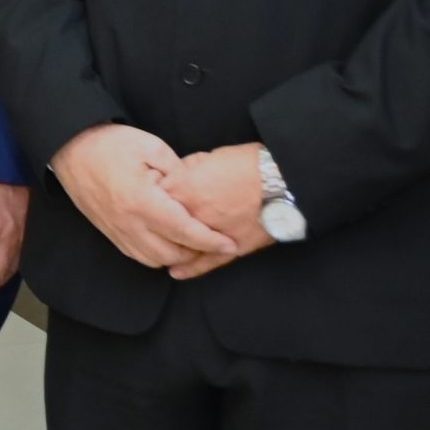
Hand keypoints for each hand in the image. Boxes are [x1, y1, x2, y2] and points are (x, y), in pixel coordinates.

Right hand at [48, 124, 238, 270]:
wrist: (70, 147)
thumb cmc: (110, 144)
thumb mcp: (152, 147)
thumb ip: (178, 172)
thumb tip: (192, 192)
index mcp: (142, 201)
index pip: (185, 231)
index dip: (211, 241)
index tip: (230, 245)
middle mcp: (128, 222)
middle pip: (171, 254)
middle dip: (196, 253)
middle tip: (214, 241)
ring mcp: (116, 230)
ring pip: (153, 260)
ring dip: (176, 257)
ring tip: (191, 243)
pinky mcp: (108, 231)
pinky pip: (136, 255)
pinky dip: (156, 255)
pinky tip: (166, 242)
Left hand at [157, 144, 275, 280]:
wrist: (283, 181)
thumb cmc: (248, 164)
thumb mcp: (209, 156)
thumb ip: (187, 169)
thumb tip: (177, 177)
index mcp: (184, 187)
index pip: (153, 196)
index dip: (149, 196)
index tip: (146, 197)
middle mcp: (192, 213)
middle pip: (162, 224)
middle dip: (155, 223)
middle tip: (149, 222)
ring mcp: (211, 233)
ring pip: (181, 246)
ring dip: (170, 248)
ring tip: (159, 250)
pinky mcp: (231, 248)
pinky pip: (206, 263)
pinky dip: (190, 269)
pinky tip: (175, 272)